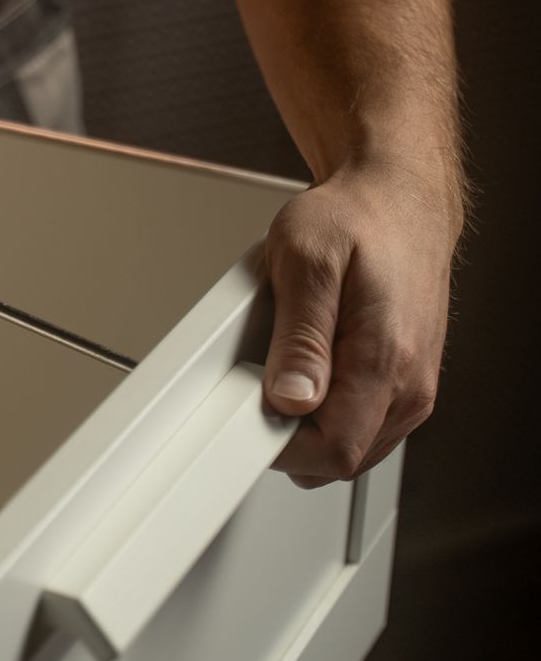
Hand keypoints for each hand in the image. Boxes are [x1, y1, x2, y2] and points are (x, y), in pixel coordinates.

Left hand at [262, 158, 456, 486]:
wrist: (398, 200)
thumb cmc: (355, 220)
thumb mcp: (306, 260)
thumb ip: (300, 336)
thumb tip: (290, 398)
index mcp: (387, 359)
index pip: (334, 450)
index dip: (280, 447)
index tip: (247, 417)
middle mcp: (410, 386)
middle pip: (341, 460)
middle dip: (290, 437)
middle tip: (260, 384)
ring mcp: (413, 390)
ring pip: (352, 448)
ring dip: (310, 424)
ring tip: (289, 367)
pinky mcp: (407, 385)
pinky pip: (362, 425)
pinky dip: (330, 410)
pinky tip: (312, 370)